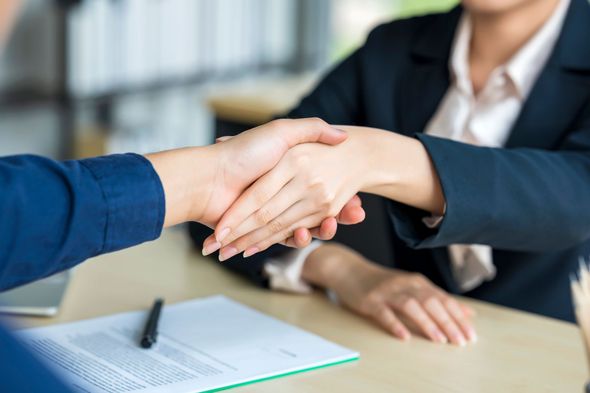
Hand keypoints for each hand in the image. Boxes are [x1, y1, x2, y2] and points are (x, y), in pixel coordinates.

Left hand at [148, 117, 364, 242]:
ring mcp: (273, 211)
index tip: (359, 197)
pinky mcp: (262, 230)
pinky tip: (309, 233)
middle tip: (360, 213)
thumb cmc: (242, 152)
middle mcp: (282, 192)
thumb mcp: (281, 132)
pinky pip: (287, 236)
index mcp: (288, 171)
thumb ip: (311, 129)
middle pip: (316, 206)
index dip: (340, 191)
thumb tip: (342, 135)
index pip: (320, 184)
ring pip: (306, 223)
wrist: (207, 178)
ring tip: (340, 225)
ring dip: (324, 228)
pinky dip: (300, 238)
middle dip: (339, 211)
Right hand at [302, 244, 476, 345]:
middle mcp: (405, 285)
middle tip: (461, 341)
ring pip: (411, 306)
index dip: (458, 317)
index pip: (443, 299)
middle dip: (448, 322)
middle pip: (431, 302)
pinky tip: (404, 336)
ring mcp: (387, 292)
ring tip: (439, 340)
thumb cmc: (383, 283)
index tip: (471, 334)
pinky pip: (384, 313)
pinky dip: (395, 324)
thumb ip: (437, 298)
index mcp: (417, 282)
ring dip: (427, 323)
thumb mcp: (412, 287)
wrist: (350, 270)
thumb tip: (467, 312)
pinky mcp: (370, 301)